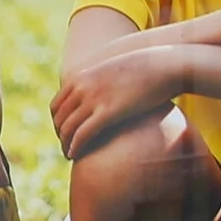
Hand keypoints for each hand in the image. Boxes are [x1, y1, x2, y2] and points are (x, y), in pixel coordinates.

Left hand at [50, 49, 184, 157]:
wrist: (163, 65)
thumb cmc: (145, 69)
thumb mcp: (115, 72)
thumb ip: (102, 83)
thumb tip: (103, 95)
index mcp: (81, 77)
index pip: (56, 106)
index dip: (57, 123)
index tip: (64, 134)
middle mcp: (82, 87)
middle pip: (60, 119)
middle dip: (61, 136)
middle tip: (67, 148)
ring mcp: (94, 99)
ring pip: (68, 128)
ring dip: (66, 145)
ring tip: (70, 155)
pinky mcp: (108, 112)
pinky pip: (83, 134)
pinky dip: (75, 147)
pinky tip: (75, 156)